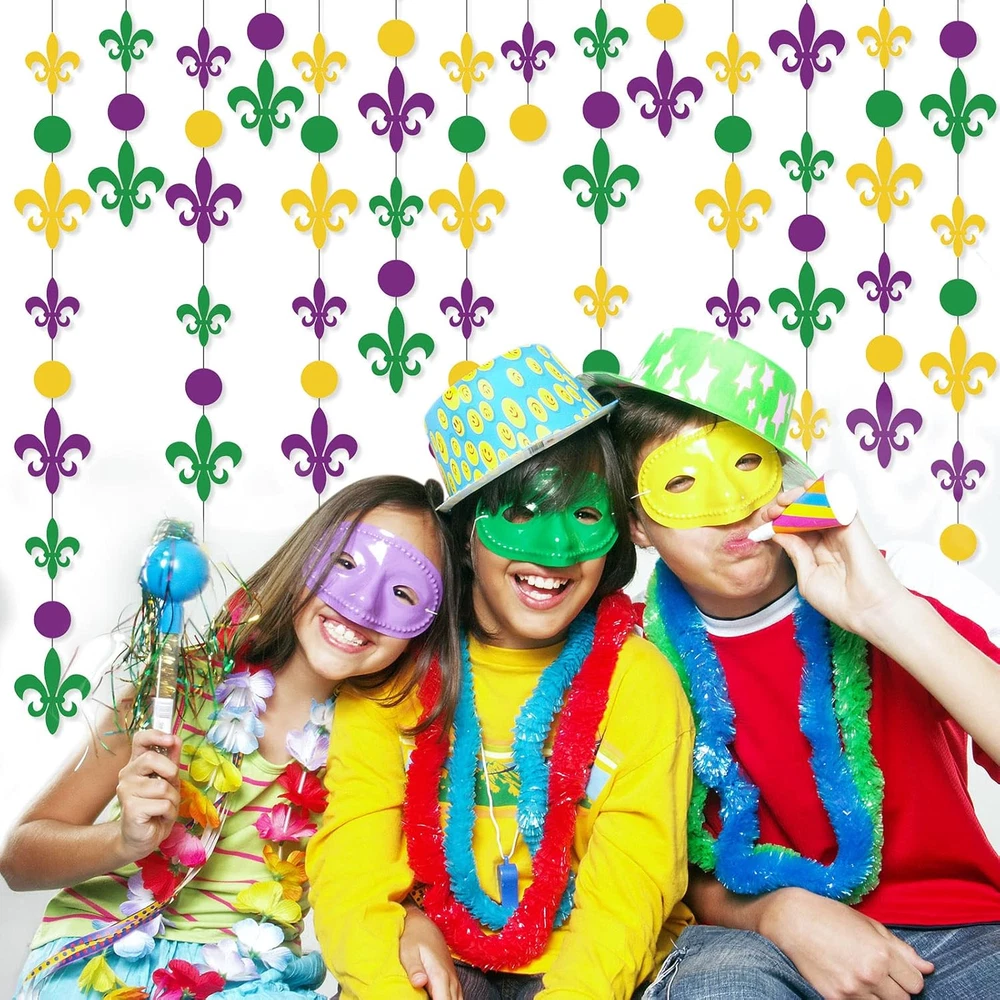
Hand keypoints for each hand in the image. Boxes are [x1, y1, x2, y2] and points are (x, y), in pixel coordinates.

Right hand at [115, 730, 180, 861]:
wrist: (142, 837)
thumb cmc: (156, 807)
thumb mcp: (169, 781)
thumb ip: (171, 761)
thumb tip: (176, 739)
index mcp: (137, 764)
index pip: (140, 739)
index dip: (156, 735)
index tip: (171, 739)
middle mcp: (127, 775)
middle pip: (151, 759)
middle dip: (170, 772)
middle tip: (170, 786)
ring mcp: (126, 791)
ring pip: (163, 786)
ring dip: (172, 799)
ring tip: (164, 807)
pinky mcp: (131, 808)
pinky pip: (163, 804)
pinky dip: (169, 812)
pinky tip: (160, 817)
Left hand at [400, 902, 461, 999]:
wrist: (422, 923)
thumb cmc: (412, 938)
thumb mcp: (408, 952)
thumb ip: (415, 969)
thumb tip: (420, 982)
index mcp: (439, 975)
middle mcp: (450, 979)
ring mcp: (453, 979)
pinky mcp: (452, 979)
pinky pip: (457, 997)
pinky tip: (442, 999)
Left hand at [759, 487, 909, 639]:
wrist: (865, 611)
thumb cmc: (839, 602)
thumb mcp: (807, 577)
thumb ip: (795, 553)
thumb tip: (778, 533)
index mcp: (819, 552)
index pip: (797, 528)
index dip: (780, 521)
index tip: (764, 520)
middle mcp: (830, 538)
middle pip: (806, 513)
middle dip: (786, 507)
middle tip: (771, 510)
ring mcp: (841, 530)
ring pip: (820, 504)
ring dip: (799, 498)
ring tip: (783, 501)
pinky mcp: (852, 524)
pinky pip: (838, 501)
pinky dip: (822, 492)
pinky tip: (806, 490)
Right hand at [759, 888, 932, 998]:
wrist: (788, 920)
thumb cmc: (828, 915)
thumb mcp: (866, 924)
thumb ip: (899, 947)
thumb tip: (927, 968)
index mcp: (882, 952)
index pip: (916, 983)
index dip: (907, 976)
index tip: (896, 969)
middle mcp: (871, 974)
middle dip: (895, 988)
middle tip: (878, 973)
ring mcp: (853, 990)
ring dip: (878, 996)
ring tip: (862, 977)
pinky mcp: (836, 999)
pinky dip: (859, 999)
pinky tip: (848, 982)